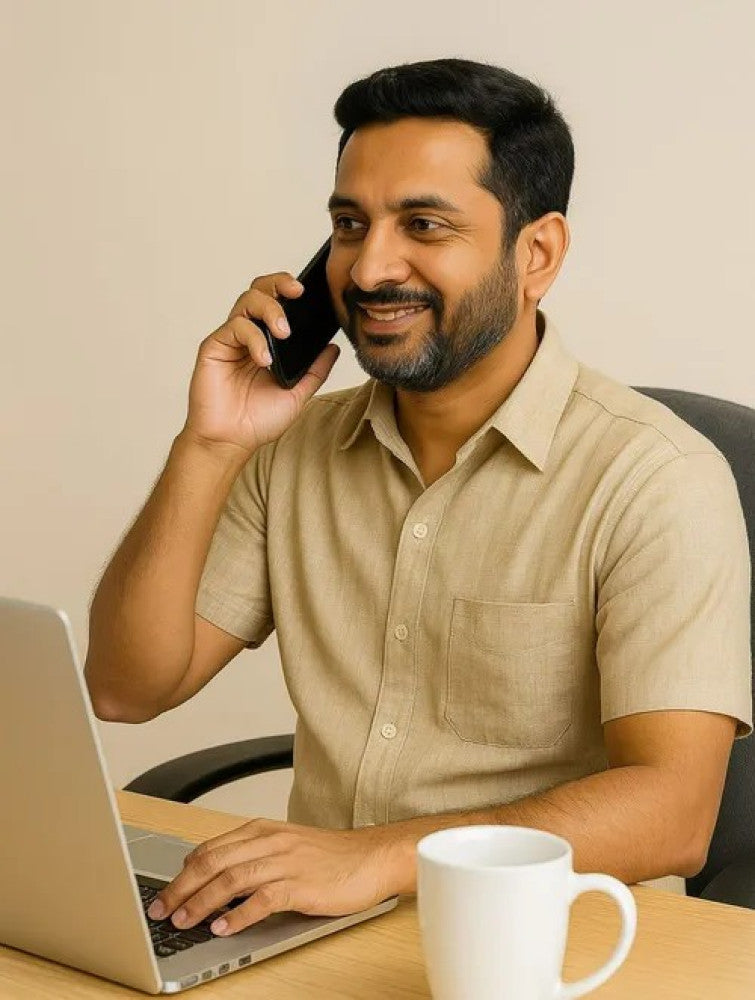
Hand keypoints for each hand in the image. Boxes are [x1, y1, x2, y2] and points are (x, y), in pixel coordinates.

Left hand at [146, 818, 396, 935]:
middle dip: (182, 887)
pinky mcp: (302, 885)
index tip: (165, 892)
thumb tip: (215, 882)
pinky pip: (263, 899)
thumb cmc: (331, 857)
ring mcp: (286, 862)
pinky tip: (224, 928)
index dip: (183, 872)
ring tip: (184, 921)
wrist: (373, 857)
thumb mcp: (285, 846)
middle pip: (214, 861)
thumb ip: (253, 857)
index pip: (211, 848)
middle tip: (162, 910)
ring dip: (202, 902)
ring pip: (232, 878)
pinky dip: (239, 915)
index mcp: (263, 830)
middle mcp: (271, 842)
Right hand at [183, 273, 339, 455]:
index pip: (278, 302)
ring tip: (284, 333)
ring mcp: (230, 340)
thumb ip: (315, 371)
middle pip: (260, 290)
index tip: (311, 292)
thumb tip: (334, 347)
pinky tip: (264, 359)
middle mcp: (248, 335)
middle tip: (298, 292)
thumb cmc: (257, 420)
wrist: (230, 441)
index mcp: (267, 342)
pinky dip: (253, 338)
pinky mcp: (214, 347)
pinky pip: (234, 327)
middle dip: (279, 283)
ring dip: (270, 310)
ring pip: (247, 301)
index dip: (290, 289)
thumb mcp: (297, 394)